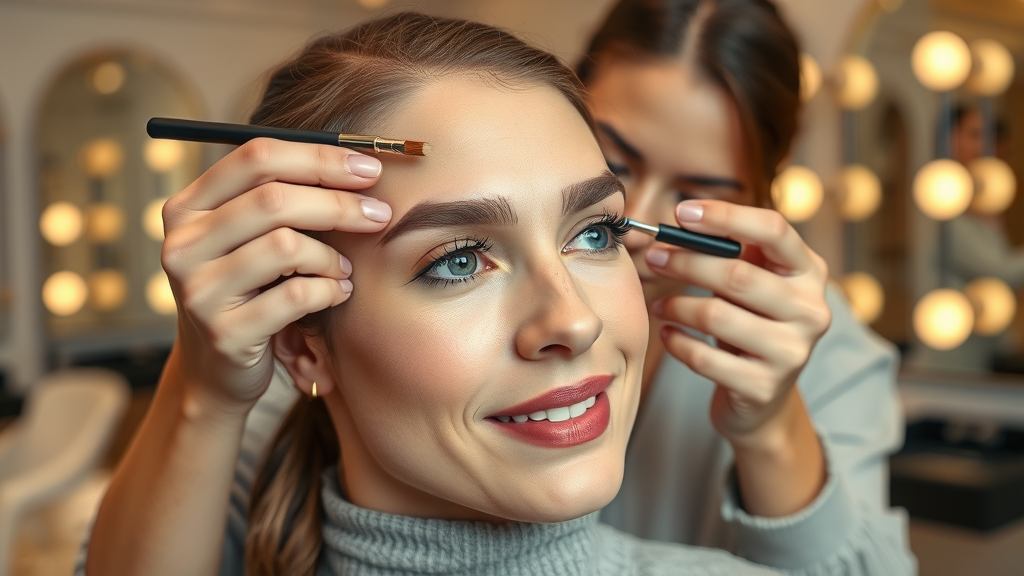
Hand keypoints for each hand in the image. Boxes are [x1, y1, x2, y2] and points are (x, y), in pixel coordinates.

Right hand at [160, 138, 389, 415]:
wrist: (217, 370)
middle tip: (379, 215)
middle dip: (339, 204)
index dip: (319, 157)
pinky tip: (339, 293)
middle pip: (274, 200)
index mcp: (188, 206)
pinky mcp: (224, 332)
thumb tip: (360, 162)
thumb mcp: (252, 239)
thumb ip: (284, 197)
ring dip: (333, 257)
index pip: (256, 158)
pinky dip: (330, 290)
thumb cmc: (251, 290)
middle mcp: (183, 244)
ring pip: (287, 246)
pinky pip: (296, 295)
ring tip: (345, 269)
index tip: (368, 169)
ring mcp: (198, 290)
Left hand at [645, 200, 830, 446]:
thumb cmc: (750, 324)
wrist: (761, 397)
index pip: (774, 230)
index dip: (726, 216)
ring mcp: (792, 352)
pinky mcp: (764, 388)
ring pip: (717, 316)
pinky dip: (677, 342)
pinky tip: (666, 333)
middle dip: (687, 263)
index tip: (682, 212)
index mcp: (810, 273)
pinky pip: (704, 358)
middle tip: (654, 258)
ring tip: (656, 304)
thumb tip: (681, 220)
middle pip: (738, 275)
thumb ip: (730, 252)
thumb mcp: (751, 283)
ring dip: (676, 305)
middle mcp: (811, 310)